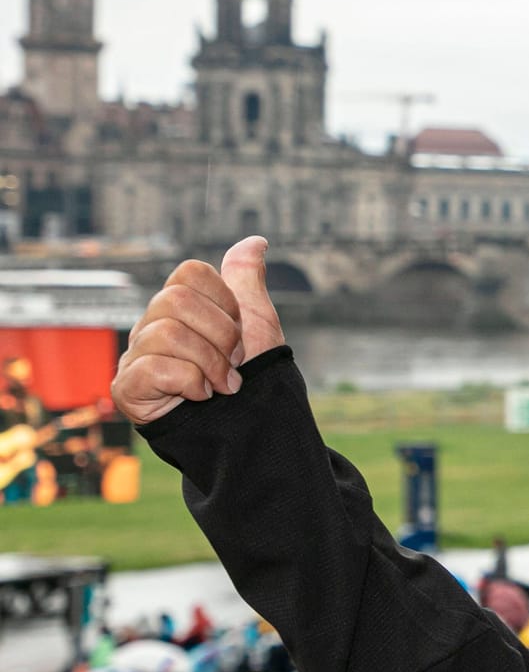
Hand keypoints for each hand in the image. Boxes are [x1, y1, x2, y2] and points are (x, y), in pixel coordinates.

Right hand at [110, 237, 285, 424]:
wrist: (251, 430)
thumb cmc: (249, 377)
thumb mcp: (258, 325)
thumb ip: (248, 282)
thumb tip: (255, 241)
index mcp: (180, 307)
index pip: (190, 272)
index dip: (226, 301)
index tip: (241, 332)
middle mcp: (152, 325)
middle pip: (176, 299)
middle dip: (221, 335)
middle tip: (235, 362)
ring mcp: (135, 356)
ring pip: (167, 333)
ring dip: (211, 364)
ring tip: (223, 386)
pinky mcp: (127, 388)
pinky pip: (154, 368)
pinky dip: (190, 383)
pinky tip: (200, 396)